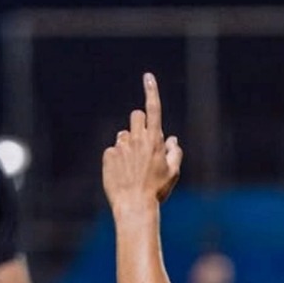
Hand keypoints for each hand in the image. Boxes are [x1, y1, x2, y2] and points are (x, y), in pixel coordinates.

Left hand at [102, 73, 183, 211]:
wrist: (134, 205)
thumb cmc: (157, 190)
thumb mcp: (173, 173)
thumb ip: (175, 152)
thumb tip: (171, 139)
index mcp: (155, 141)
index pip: (154, 109)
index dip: (151, 91)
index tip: (148, 77)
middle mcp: (137, 139)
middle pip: (136, 116)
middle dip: (139, 124)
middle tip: (142, 142)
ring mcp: (121, 146)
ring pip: (123, 135)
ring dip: (128, 145)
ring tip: (132, 167)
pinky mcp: (108, 155)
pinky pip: (113, 150)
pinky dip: (118, 159)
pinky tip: (122, 175)